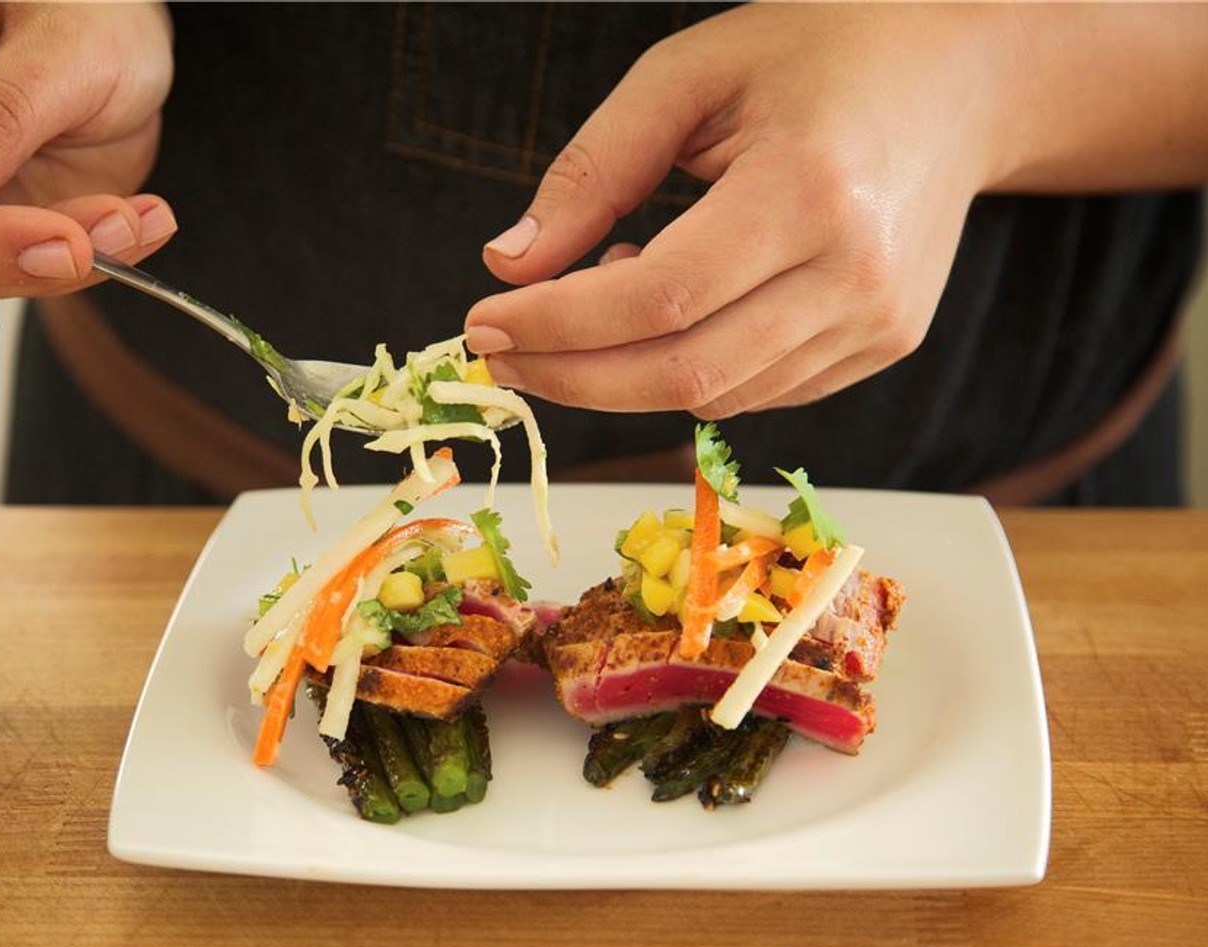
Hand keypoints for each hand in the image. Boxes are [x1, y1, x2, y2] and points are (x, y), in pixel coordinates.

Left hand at [463, 5, 1013, 418]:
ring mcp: (879, 321)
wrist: (958, 77)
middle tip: (503, 356)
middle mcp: (856, 273)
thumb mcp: (688, 76)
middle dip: (572, 377)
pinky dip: (685, 373)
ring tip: (597, 300)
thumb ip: (592, 171)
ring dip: (624, 376)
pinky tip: (666, 313)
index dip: (558, 326)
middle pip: (684, 373)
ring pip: (716, 397)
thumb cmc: (815, 53)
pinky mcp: (884, 345)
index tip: (483, 324)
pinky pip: (757, 392)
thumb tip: (509, 264)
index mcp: (809, 188)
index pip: (657, 298)